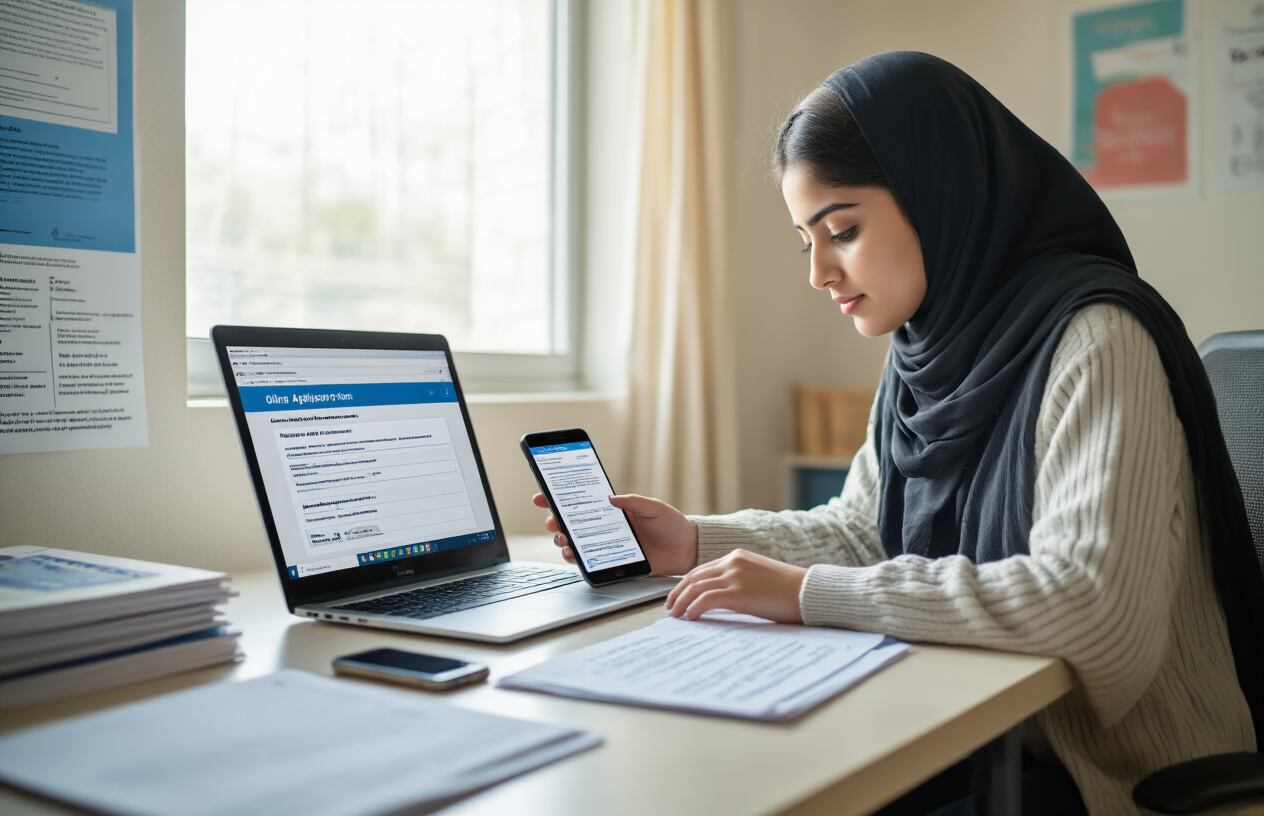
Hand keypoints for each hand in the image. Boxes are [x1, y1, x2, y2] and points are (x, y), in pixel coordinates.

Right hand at [531, 493, 697, 575]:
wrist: (686, 549)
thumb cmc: (672, 525)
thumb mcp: (654, 507)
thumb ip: (633, 501)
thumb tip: (610, 496)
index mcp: (613, 510)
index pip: (583, 502)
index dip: (560, 499)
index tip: (543, 496)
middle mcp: (606, 527)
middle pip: (573, 523)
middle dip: (556, 521)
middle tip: (552, 521)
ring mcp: (608, 545)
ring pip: (576, 542)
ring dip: (563, 540)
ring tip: (562, 539)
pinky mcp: (613, 561)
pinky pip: (589, 560)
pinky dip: (576, 558)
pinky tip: (572, 554)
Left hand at [665, 549, 806, 622]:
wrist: (809, 592)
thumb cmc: (789, 590)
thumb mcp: (759, 578)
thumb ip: (739, 581)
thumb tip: (720, 599)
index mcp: (738, 556)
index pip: (702, 569)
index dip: (686, 584)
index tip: (678, 596)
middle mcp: (733, 562)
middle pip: (694, 577)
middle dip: (678, 593)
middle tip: (670, 608)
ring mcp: (735, 576)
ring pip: (696, 587)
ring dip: (682, 602)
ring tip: (675, 616)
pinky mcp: (738, 593)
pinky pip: (705, 600)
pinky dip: (693, 609)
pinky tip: (690, 618)